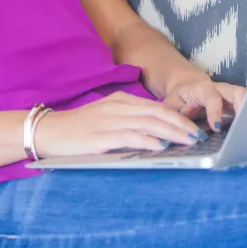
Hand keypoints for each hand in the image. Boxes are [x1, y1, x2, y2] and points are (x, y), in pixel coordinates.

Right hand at [33, 92, 204, 157]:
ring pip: (148, 123)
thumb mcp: (105, 117)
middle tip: (198, 135)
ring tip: (188, 141)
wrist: (49, 131)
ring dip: (171, 133)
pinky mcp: (101, 136)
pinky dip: (148, 141)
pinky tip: (160, 146)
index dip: (178, 117)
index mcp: (120, 101)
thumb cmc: (78, 128)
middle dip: (181, 124)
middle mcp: (118, 107)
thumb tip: (155, 133)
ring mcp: (110, 120)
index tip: (193, 127)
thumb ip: (127, 120)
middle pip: (157, 113)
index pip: (156, 107)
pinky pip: (130, 136)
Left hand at [161, 71, 245, 132]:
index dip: (215, 111)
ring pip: (246, 97)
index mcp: (202, 89)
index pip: (212, 97)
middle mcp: (220, 89)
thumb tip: (180, 134)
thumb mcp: (170, 105)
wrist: (186, 84)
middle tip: (244, 126)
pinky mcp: (236, 102)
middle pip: (236, 92)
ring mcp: (230, 95)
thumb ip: (174, 117)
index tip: (216, 127)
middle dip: (243, 106)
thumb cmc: (179, 96)